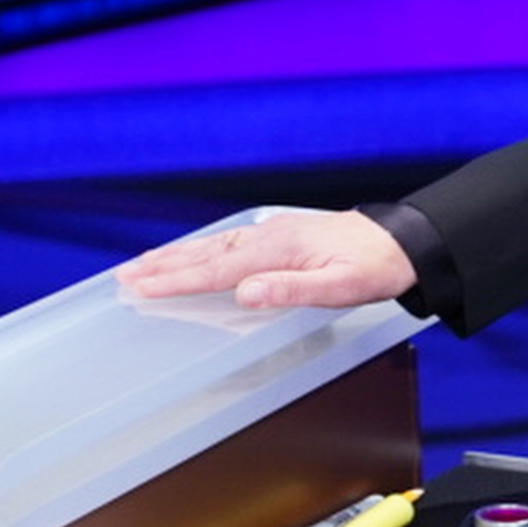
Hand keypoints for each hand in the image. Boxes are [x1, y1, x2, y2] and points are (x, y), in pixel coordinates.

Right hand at [120, 209, 415, 311]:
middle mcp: (269, 237)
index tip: (141, 287)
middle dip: (163, 266)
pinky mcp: (282, 235)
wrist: (403, 243)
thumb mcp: (340, 287)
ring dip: (177, 256)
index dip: (176, 280)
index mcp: (277, 250)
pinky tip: (195, 253)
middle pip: (205, 254)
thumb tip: (247, 292)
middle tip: (124, 277)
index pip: (216, 270)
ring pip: (214, 245)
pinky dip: (203, 249)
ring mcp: (274, 233)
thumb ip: (292, 290)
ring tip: (143, 264)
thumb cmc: (374, 267)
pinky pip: (230, 242)